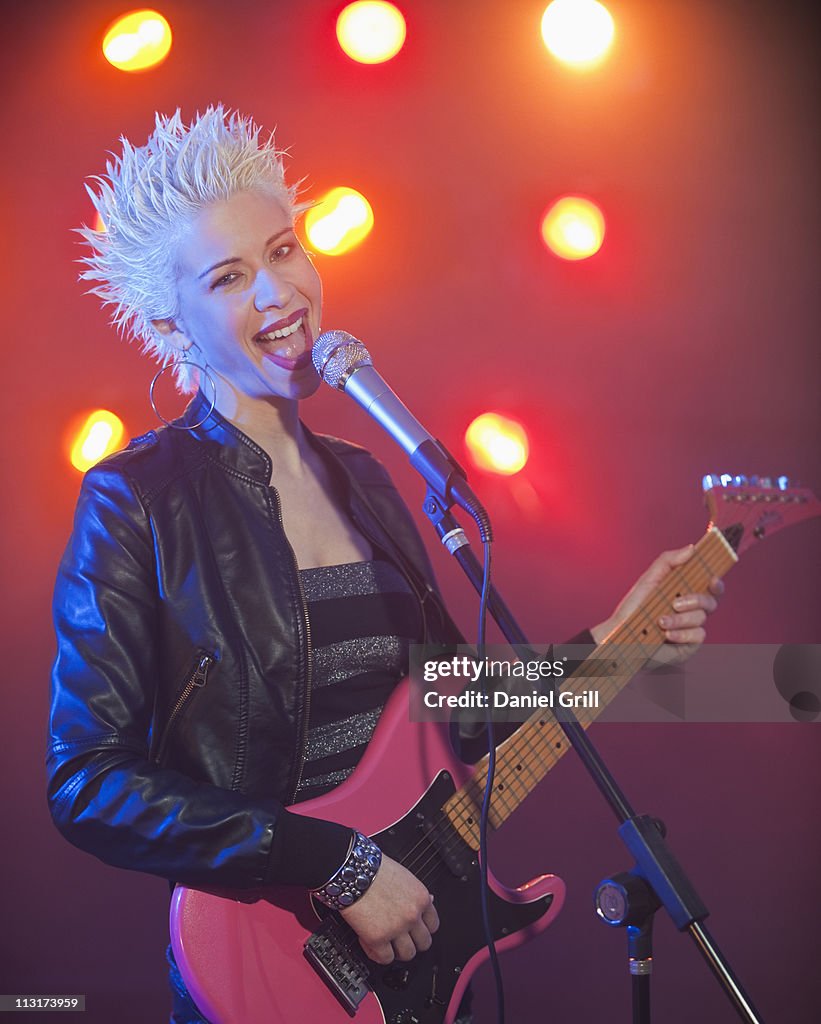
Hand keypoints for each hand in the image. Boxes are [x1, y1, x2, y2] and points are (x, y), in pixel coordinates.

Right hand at [338, 854, 438, 963]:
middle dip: (412, 942)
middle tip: (400, 939)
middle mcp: (412, 915)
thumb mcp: (403, 876)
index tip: (415, 930)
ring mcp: (396, 928)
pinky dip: (377, 954)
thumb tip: (429, 901)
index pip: (433, 925)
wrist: (352, 870)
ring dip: (396, 951)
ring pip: (407, 954)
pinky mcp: (377, 938)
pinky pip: (385, 958)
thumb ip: (415, 894)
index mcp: (421, 898)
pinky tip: (369, 943)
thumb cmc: (373, 868)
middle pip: (424, 943)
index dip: (422, 929)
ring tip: (385, 943)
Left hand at [590, 545, 723, 664]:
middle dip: (697, 600)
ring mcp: (691, 627)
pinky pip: (698, 636)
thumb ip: (669, 561)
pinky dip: (682, 633)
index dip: (716, 582)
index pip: (710, 585)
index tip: (712, 579)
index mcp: (685, 591)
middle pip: (711, 601)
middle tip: (676, 604)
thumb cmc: (633, 608)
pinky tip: (667, 634)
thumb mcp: (649, 580)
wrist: (621, 635)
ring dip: (680, 619)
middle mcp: (691, 609)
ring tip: (661, 621)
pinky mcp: (689, 644)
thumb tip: (692, 548)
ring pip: (702, 618)